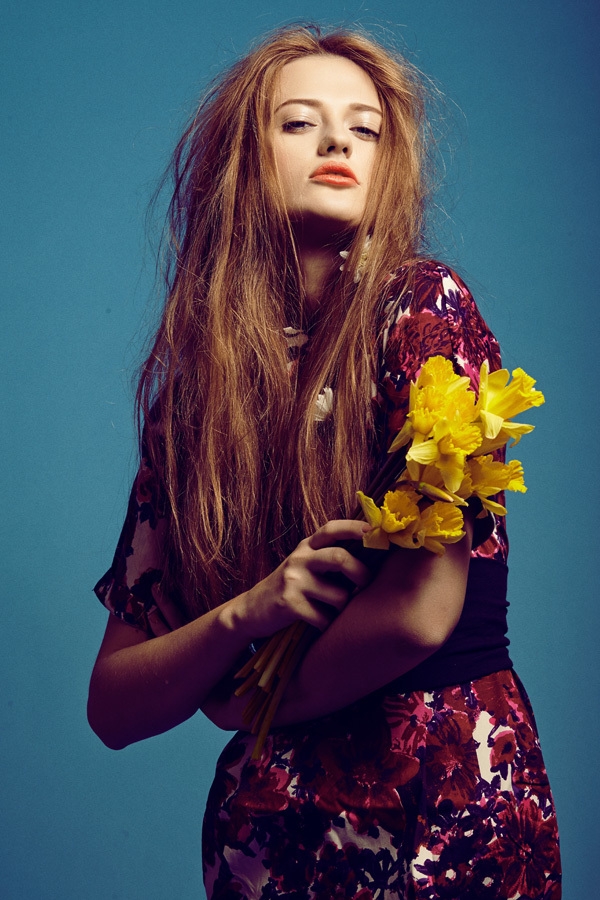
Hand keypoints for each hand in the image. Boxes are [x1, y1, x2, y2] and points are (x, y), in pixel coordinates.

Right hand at [232, 520, 371, 639]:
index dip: (354, 527)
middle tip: (366, 585)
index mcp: (306, 546)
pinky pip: (325, 619)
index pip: (331, 529)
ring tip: (333, 610)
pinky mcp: (289, 604)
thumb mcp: (305, 564)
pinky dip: (328, 625)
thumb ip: (329, 556)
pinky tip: (319, 623)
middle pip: (339, 558)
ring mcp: (293, 581)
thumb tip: (371, 555)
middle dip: (361, 573)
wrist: (252, 609)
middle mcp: (299, 559)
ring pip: (339, 596)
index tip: (373, 531)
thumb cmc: (291, 587)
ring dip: (343, 608)